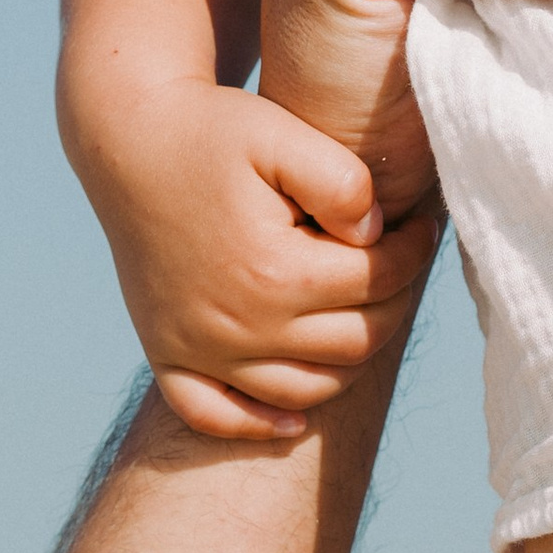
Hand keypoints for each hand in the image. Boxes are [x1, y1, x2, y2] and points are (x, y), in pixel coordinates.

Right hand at [70, 70, 436, 440]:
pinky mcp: (165, 353)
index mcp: (273, 271)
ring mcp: (197, 347)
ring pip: (305, 389)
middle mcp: (236, 324)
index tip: (424, 227)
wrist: (128, 139)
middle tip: (400, 267)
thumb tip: (376, 239)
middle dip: (393, 303)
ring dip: (348, 360)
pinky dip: (259, 422)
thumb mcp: (282, 134)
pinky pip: (216, 415)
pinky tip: (295, 419)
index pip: (376, 282)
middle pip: (354, 343)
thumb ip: (344, 183)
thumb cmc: (212, 130)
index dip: (414, 252)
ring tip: (363, 312)